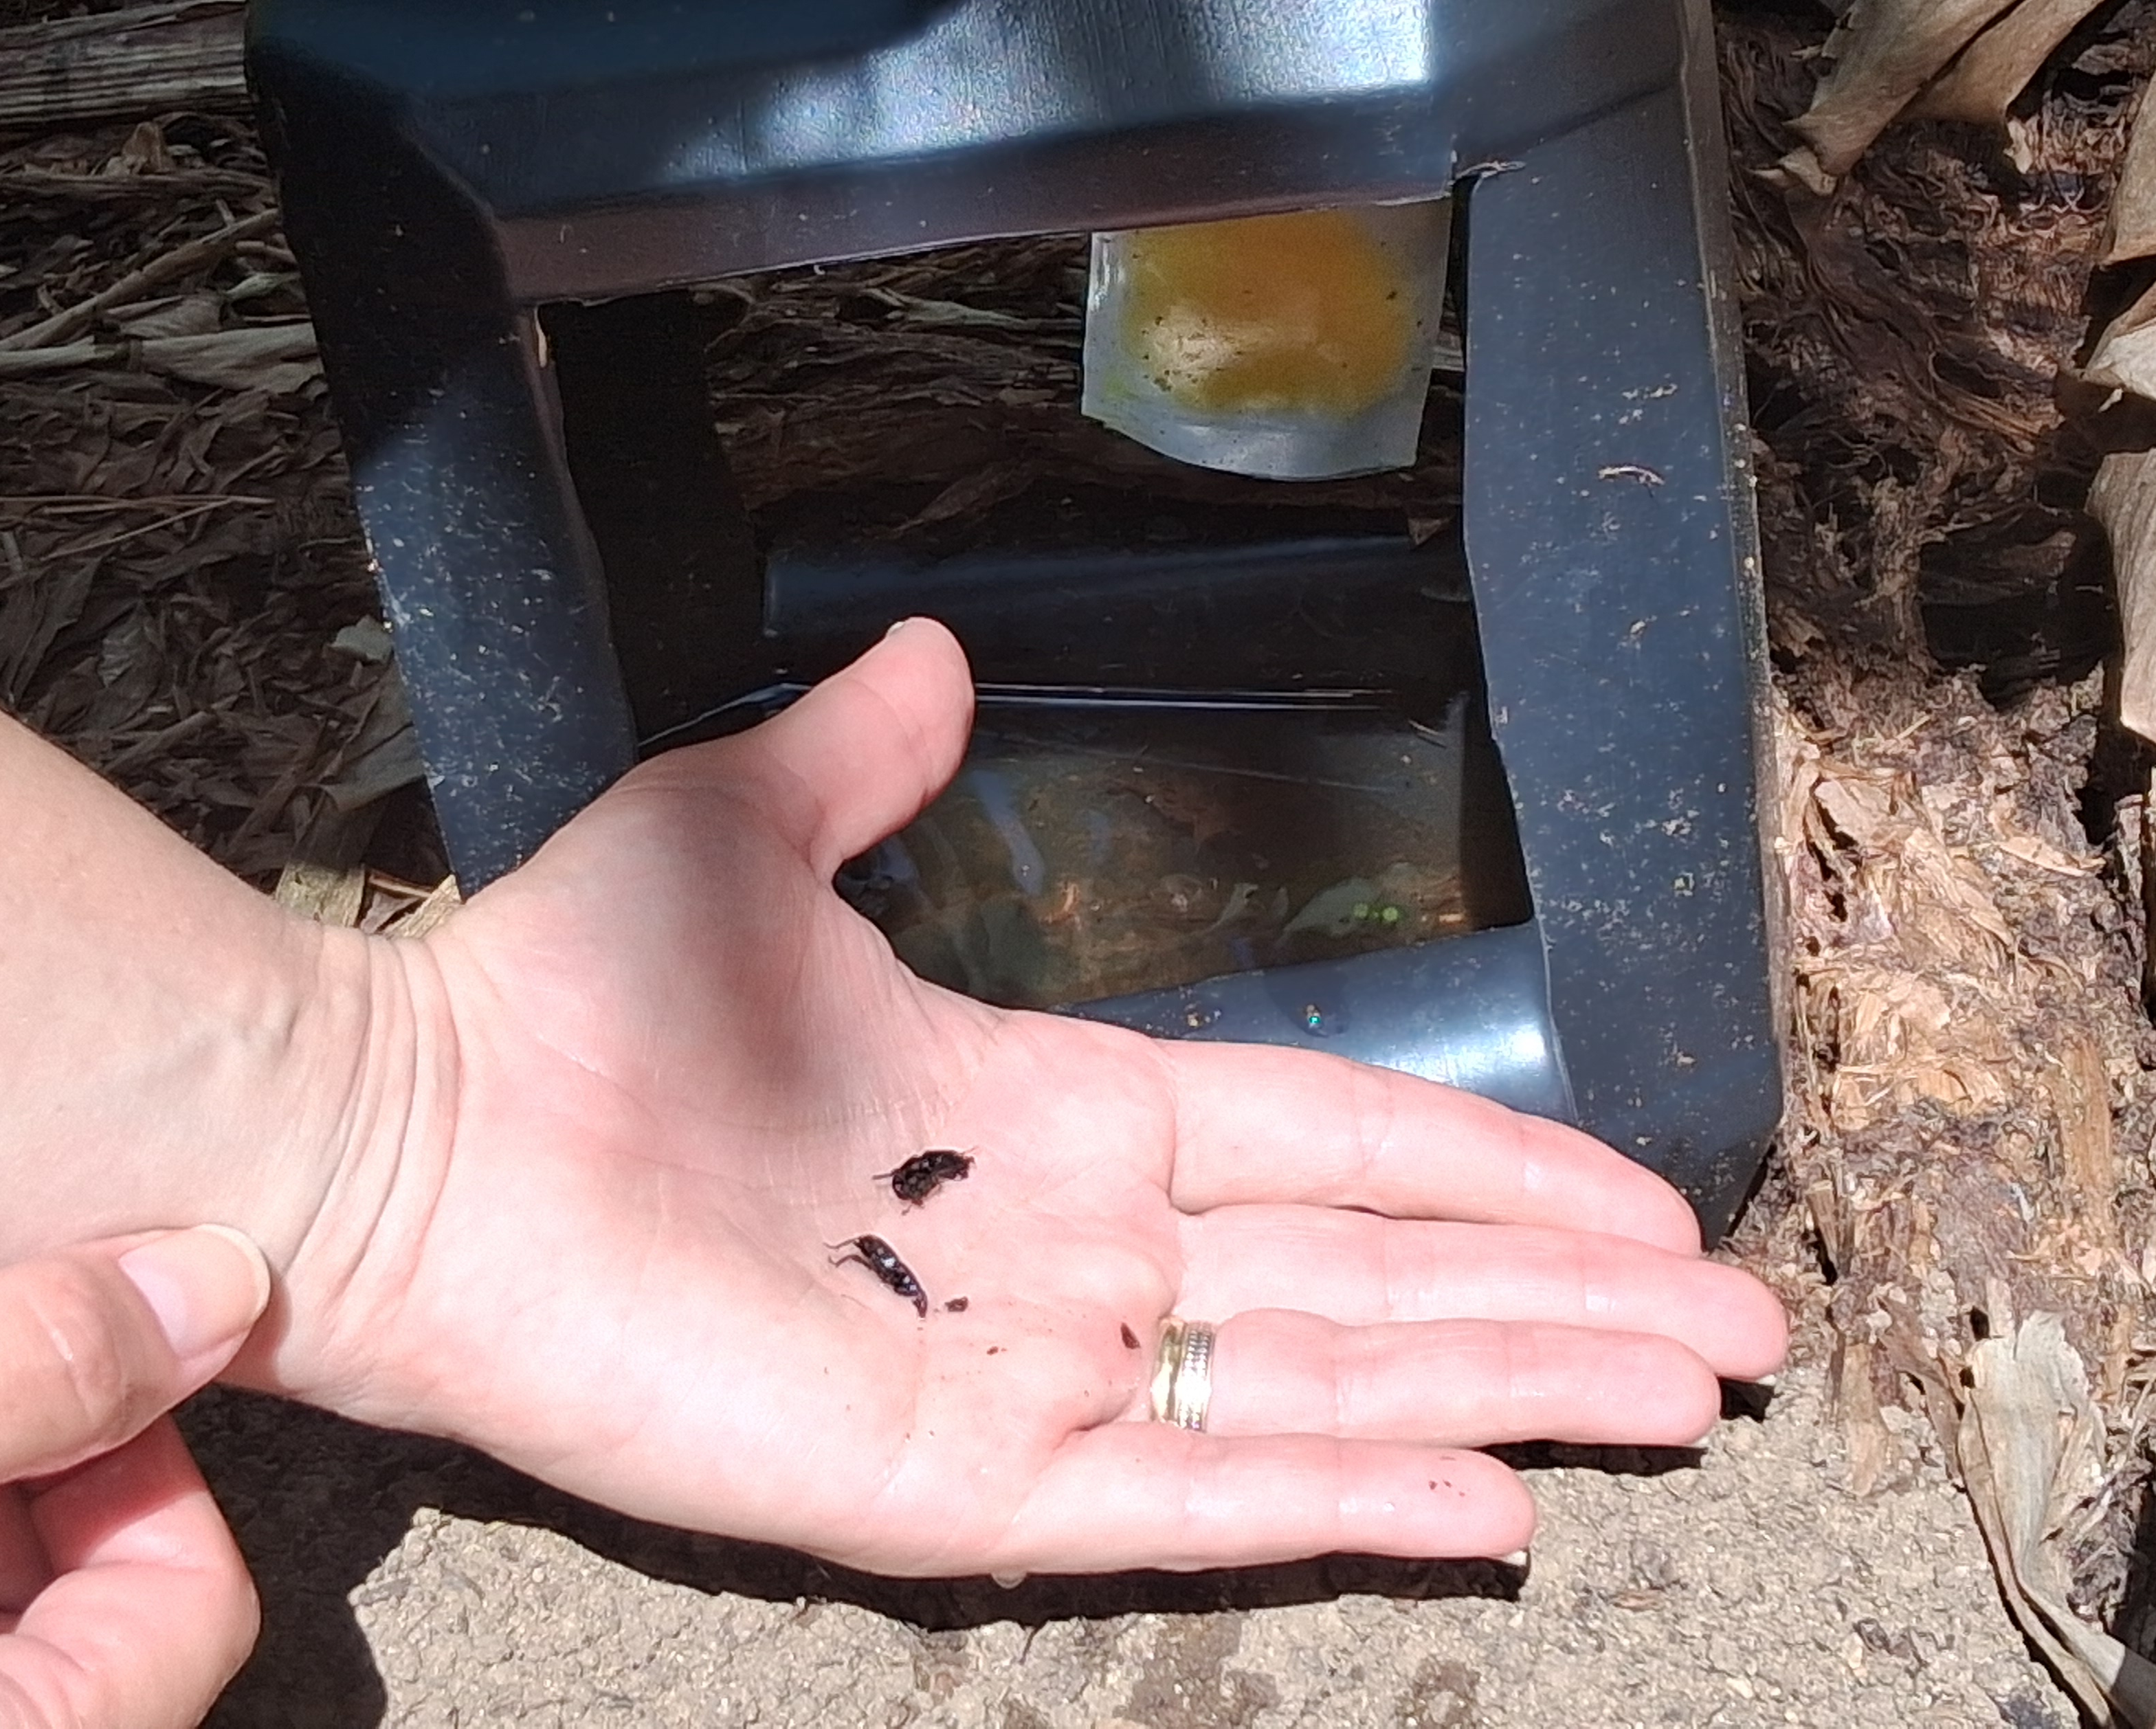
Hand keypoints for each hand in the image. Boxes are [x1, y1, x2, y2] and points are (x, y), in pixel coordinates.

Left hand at [269, 620, 1786, 1576]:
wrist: (419, 1130)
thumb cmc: (571, 988)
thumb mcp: (745, 821)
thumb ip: (862, 754)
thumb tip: (933, 650)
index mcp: (1054, 1110)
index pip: (1326, 1143)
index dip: (1486, 1166)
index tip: (1634, 1190)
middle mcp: (1069, 1252)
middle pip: (1371, 1280)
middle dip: (1560, 1300)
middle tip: (1736, 1329)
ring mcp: (1021, 1376)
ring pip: (1318, 1391)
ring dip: (1509, 1391)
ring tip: (1680, 1400)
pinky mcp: (946, 1483)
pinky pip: (1178, 1503)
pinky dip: (1337, 1503)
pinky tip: (1487, 1505)